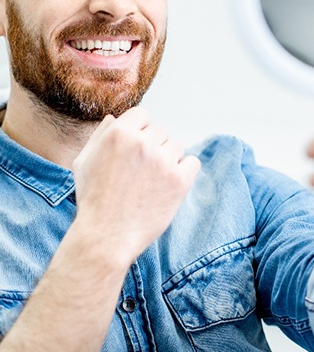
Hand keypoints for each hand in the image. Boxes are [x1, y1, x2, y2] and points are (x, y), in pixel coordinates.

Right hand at [72, 107, 200, 265]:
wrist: (106, 237)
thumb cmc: (93, 200)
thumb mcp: (84, 162)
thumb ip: (100, 136)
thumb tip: (114, 118)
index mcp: (119, 133)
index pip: (142, 115)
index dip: (139, 131)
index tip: (135, 150)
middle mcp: (142, 143)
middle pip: (160, 131)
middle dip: (152, 147)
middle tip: (141, 172)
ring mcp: (163, 161)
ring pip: (176, 146)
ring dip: (168, 159)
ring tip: (152, 182)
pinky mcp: (180, 180)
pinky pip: (192, 163)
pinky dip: (185, 172)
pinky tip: (168, 185)